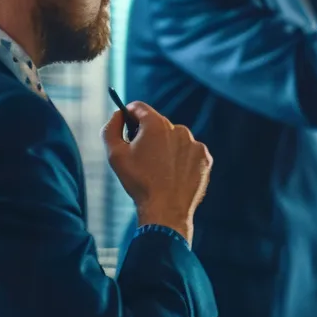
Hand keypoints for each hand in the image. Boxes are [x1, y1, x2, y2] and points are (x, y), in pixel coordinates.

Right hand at [103, 102, 211, 243]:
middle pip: (157, 124)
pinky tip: (172, 174)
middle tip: (139, 155)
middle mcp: (179, 129)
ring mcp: (195, 143)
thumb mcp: (115, 154)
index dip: (128, 114)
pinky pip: (189, 153)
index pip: (139, 108)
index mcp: (156, 124)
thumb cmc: (138, 182)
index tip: (124, 123)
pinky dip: (180, 160)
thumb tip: (117, 115)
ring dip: (165, 147)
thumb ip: (111, 129)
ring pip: (174, 139)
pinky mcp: (205, 158)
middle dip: (147, 134)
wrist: (166, 209)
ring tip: (157, 169)